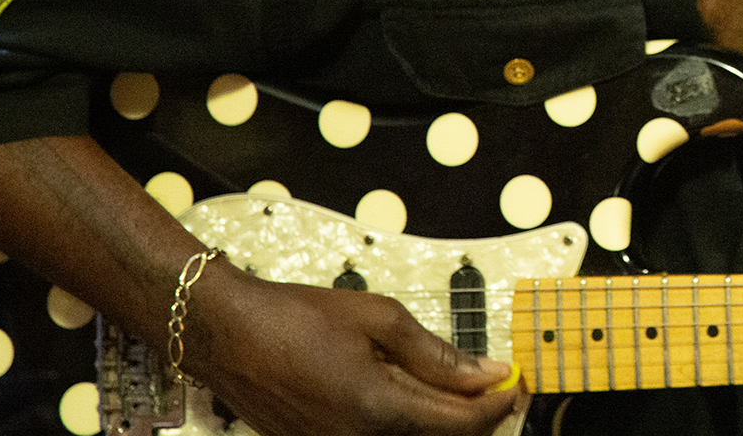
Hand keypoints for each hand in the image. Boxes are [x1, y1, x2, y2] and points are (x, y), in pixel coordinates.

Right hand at [186, 264, 527, 435]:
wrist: (227, 333)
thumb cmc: (295, 318)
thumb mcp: (378, 319)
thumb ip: (436, 354)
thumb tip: (485, 372)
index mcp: (377, 410)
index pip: (460, 423)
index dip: (497, 406)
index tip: (515, 384)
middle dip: (474, 418)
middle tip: (497, 389)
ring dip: (440, 424)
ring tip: (458, 391)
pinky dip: (406, 427)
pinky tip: (414, 399)